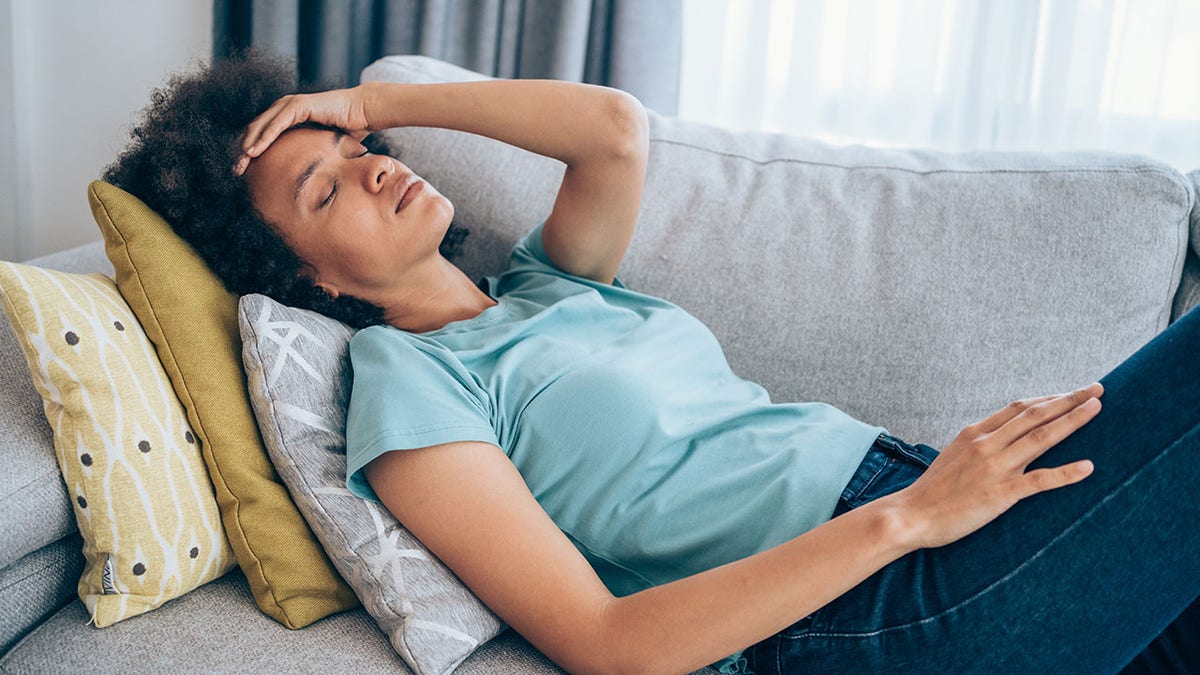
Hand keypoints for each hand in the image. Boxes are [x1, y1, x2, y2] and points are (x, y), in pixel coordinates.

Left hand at [232, 84, 375, 174]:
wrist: (364, 112)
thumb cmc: (349, 129)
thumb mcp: (322, 145)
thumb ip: (309, 153)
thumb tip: (308, 176)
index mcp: (288, 116)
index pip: (262, 133)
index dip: (250, 151)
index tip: (243, 171)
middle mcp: (285, 108)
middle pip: (255, 129)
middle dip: (243, 150)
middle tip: (235, 170)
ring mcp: (290, 104)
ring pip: (261, 126)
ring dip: (248, 146)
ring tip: (241, 164)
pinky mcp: (298, 105)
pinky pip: (276, 124)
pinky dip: (264, 138)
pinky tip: (254, 152)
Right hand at [883, 382, 1101, 549]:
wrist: (910, 515)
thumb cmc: (933, 490)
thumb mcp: (953, 455)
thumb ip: (978, 444)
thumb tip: (1002, 438)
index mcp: (974, 433)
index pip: (1018, 407)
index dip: (1048, 398)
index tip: (1072, 393)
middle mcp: (986, 444)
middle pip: (1034, 415)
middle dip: (1069, 400)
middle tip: (1097, 390)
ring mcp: (994, 468)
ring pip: (1040, 437)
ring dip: (1072, 421)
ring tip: (1096, 409)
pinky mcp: (1000, 494)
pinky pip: (1039, 480)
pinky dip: (1066, 472)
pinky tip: (1088, 467)